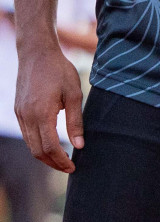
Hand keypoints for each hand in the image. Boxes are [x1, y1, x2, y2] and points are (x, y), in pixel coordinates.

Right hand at [15, 43, 84, 172]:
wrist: (36, 54)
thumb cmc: (59, 71)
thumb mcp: (74, 94)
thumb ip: (76, 121)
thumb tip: (79, 145)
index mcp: (41, 113)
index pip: (49, 147)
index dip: (61, 160)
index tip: (73, 167)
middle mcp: (27, 116)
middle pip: (36, 151)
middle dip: (52, 163)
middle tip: (69, 168)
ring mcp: (20, 114)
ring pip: (29, 144)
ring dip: (44, 156)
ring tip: (62, 160)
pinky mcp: (18, 110)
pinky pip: (27, 134)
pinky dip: (37, 144)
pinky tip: (50, 145)